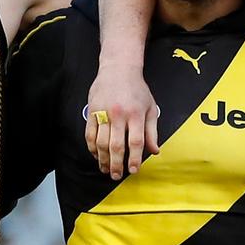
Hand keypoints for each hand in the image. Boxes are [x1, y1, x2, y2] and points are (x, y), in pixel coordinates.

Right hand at [84, 63, 159, 179]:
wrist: (118, 69)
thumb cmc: (137, 90)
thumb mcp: (150, 108)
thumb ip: (152, 132)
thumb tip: (155, 151)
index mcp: (136, 114)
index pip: (135, 141)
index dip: (134, 159)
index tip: (133, 170)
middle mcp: (119, 114)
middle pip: (116, 145)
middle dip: (116, 164)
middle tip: (116, 176)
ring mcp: (103, 113)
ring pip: (100, 142)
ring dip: (103, 159)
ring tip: (106, 169)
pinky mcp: (92, 111)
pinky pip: (89, 134)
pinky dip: (92, 148)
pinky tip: (96, 156)